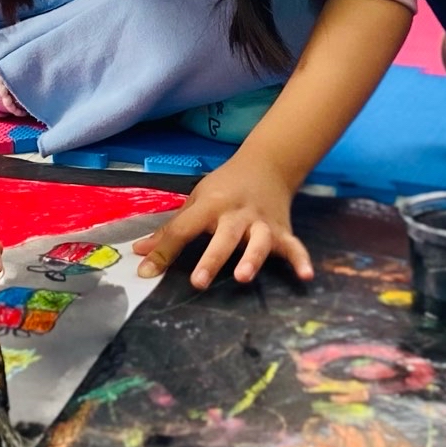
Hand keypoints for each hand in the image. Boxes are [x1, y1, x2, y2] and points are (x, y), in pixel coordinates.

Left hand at [131, 151, 312, 290]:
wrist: (266, 164)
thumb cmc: (224, 186)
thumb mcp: (195, 200)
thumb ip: (171, 229)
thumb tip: (139, 252)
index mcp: (211, 204)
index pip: (183, 228)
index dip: (164, 250)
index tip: (146, 271)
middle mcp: (237, 214)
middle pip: (223, 237)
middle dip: (212, 258)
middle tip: (199, 281)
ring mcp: (262, 223)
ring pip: (258, 241)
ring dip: (252, 258)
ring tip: (244, 276)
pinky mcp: (283, 231)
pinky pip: (294, 247)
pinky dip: (301, 260)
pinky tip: (306, 275)